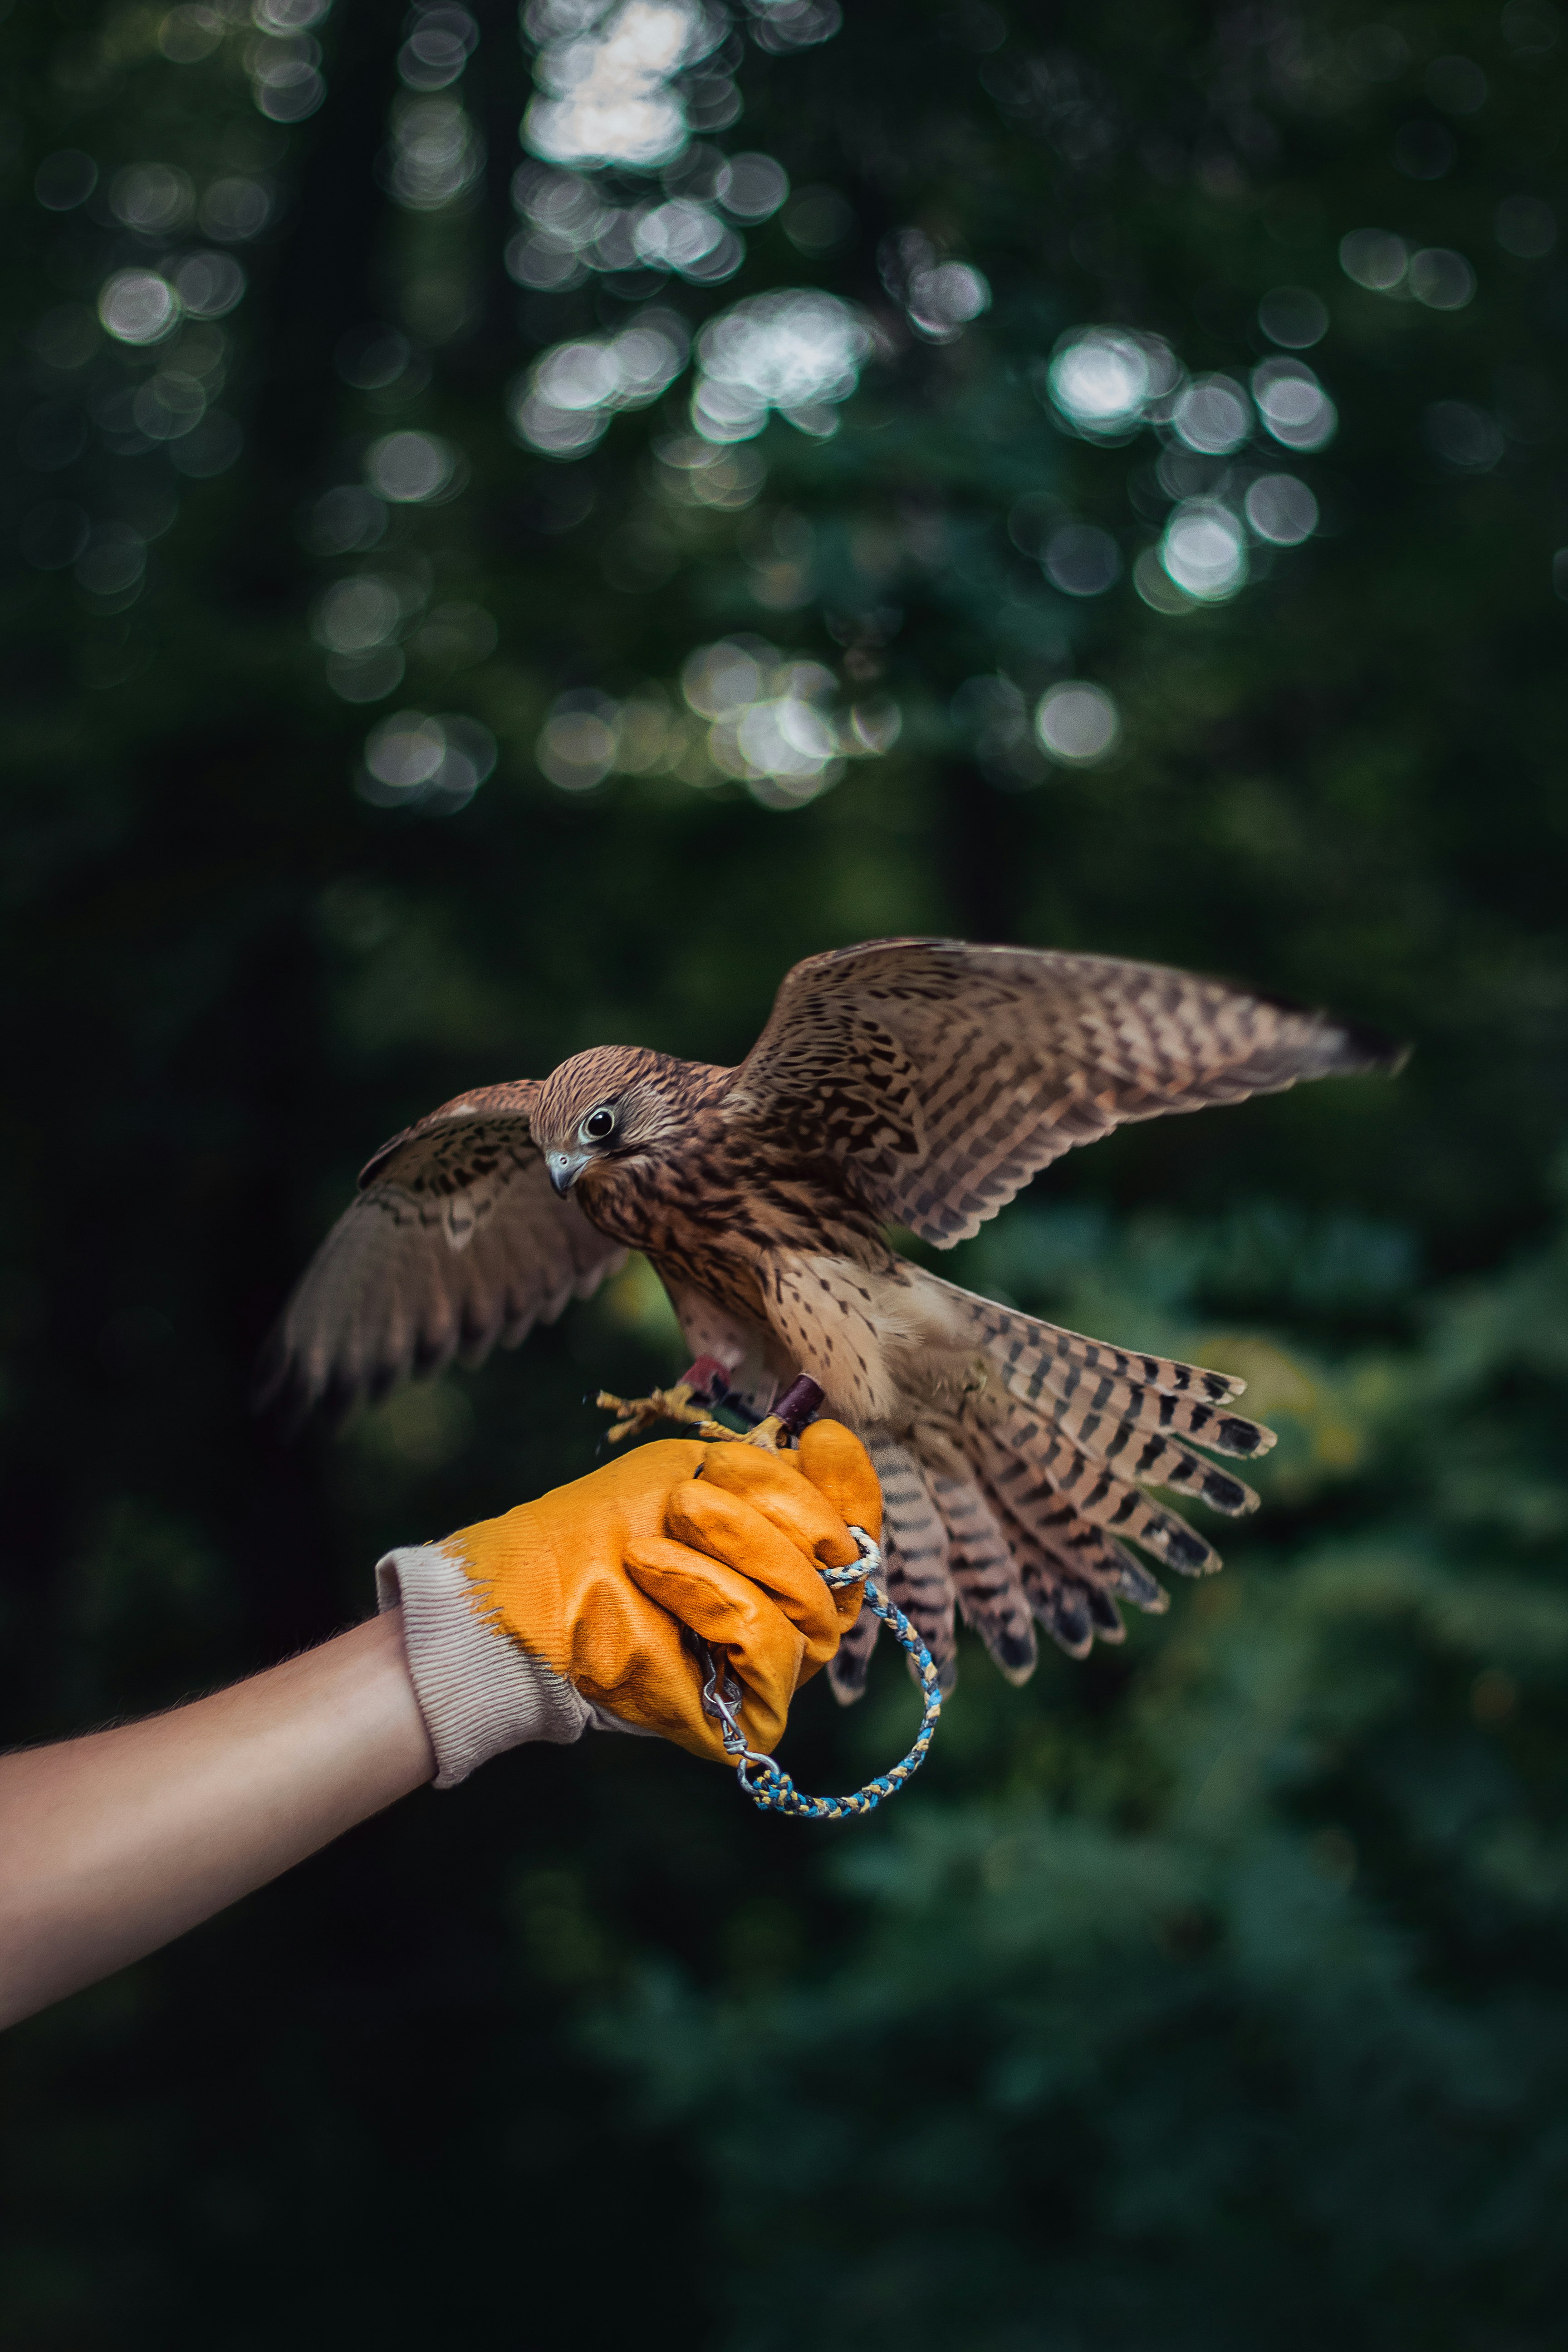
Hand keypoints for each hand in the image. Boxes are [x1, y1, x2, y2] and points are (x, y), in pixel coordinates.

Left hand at [385, 1420, 881, 1774]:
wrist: (523, 1596)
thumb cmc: (595, 1532)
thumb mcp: (688, 1475)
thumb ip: (768, 1471)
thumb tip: (829, 1443)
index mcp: (784, 1561)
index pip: (857, 1528)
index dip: (851, 1484)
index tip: (819, 1437)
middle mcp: (790, 1618)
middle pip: (847, 1563)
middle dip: (780, 1509)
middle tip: (697, 1492)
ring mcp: (771, 1671)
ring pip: (816, 1606)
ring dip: (741, 1547)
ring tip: (672, 1521)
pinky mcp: (747, 1717)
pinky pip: (773, 1647)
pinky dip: (716, 1596)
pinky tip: (655, 1571)